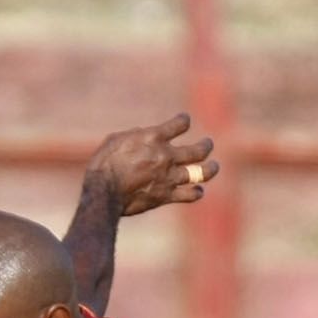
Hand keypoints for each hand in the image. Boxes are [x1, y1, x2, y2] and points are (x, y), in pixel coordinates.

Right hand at [85, 112, 218, 218]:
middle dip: (206, 146)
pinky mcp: (166, 195)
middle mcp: (166, 155)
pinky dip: (196, 192)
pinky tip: (198, 190)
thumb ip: (136, 136)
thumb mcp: (117, 140)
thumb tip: (144, 135)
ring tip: (214, 167)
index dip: (184, 121)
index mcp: (154, 137)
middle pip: (198, 150)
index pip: (180, 124)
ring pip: (200, 172)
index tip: (184, 121)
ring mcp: (169, 177)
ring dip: (210, 169)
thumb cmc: (104, 163)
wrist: (103, 191)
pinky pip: (189, 194)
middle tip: (208, 145)